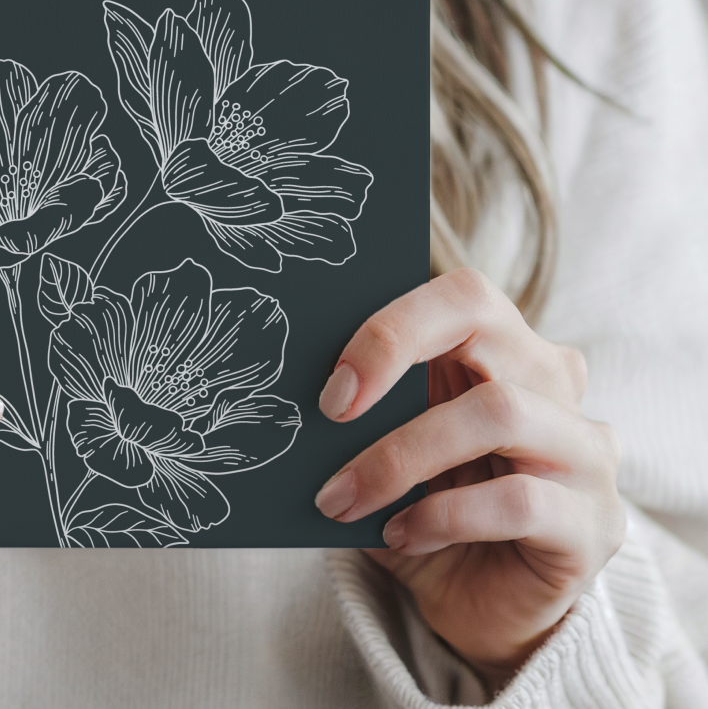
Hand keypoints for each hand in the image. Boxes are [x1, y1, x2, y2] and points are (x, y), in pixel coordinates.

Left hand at [314, 269, 625, 687]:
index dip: (393, 327)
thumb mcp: (386, 443)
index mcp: (502, 346)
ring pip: (500, 412)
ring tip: (345, 498)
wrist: (477, 603)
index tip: (332, 385)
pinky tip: (401, 534)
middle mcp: (553, 382)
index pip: (461, 296)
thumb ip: (366, 407)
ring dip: (404, 456)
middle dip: (393, 361)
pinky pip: (519, 501)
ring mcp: (586, 449)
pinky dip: (443, 516)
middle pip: (487, 325)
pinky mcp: (597, 522)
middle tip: (330, 414)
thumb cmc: (424, 503)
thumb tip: (302, 390)